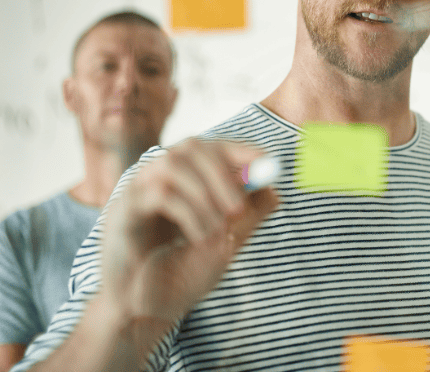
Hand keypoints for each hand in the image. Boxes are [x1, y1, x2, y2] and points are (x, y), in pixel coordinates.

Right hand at [100, 139, 279, 326]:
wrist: (146, 312)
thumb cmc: (182, 276)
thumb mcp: (226, 243)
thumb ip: (249, 216)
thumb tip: (275, 190)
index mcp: (182, 182)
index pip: (210, 148)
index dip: (238, 148)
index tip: (265, 160)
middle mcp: (157, 178)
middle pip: (190, 147)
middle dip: (222, 172)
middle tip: (239, 206)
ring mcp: (137, 191)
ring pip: (173, 164)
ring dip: (205, 194)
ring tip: (220, 229)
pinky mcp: (123, 211)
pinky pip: (159, 194)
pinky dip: (189, 212)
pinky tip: (200, 238)